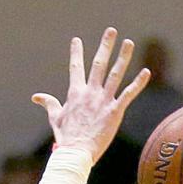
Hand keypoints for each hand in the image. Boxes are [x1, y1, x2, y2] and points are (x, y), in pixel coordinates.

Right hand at [32, 28, 150, 163]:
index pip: (76, 67)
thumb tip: (36, 97)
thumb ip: (49, 103)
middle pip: (99, 64)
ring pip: (115, 74)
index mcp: (75, 93)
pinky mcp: (115, 112)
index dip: (77, 52)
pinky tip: (146, 72)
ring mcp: (103, 101)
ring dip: (123, 57)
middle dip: (105, 46)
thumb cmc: (65, 138)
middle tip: (111, 31)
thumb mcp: (55, 118)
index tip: (77, 39)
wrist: (76, 152)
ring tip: (128, 43)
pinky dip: (138, 83)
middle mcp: (90, 93)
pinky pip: (128, 94)